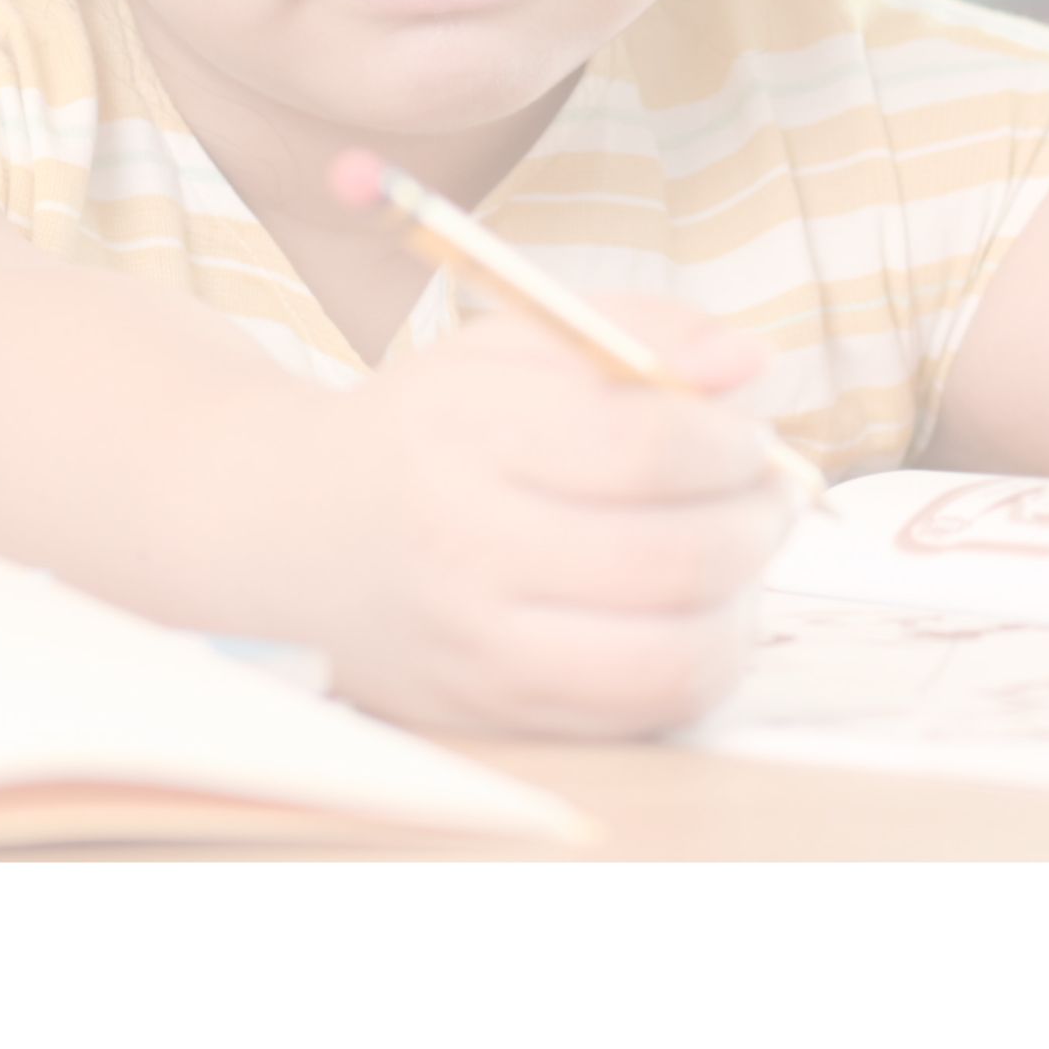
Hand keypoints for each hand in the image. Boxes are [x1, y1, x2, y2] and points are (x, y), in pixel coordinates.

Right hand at [300, 307, 805, 738]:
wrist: (284, 534)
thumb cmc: (431, 432)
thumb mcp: (517, 346)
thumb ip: (643, 332)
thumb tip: (751, 361)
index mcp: (466, 436)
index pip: (651, 450)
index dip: (733, 444)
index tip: (742, 437)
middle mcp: (463, 550)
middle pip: (679, 558)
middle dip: (759, 521)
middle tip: (764, 496)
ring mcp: (476, 648)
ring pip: (675, 656)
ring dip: (743, 604)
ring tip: (733, 558)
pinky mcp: (493, 716)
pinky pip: (643, 712)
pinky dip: (699, 661)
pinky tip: (689, 612)